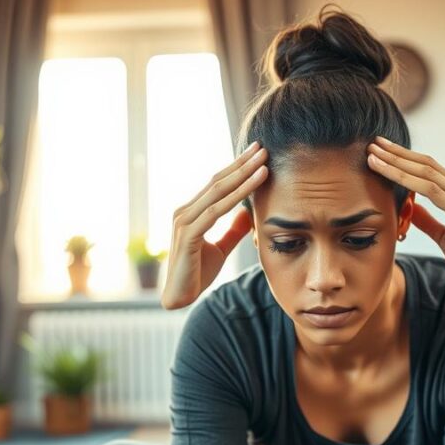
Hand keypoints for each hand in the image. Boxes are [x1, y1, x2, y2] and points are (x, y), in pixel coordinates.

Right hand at [161, 141, 268, 308]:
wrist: (180, 297)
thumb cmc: (197, 273)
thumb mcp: (221, 248)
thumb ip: (232, 230)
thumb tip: (246, 213)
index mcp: (192, 212)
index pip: (217, 184)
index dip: (237, 168)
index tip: (257, 154)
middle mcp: (185, 212)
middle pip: (217, 181)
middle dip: (241, 163)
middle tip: (262, 147)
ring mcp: (184, 221)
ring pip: (218, 191)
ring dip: (243, 174)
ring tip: (263, 161)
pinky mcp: (188, 235)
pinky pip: (217, 210)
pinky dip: (238, 194)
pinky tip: (255, 182)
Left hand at [366, 136, 444, 290]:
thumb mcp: (442, 235)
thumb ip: (427, 219)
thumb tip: (410, 205)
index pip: (428, 168)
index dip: (404, 158)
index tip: (380, 150)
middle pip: (426, 164)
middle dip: (397, 154)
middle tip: (372, 143)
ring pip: (427, 174)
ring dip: (397, 164)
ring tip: (374, 156)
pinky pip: (433, 193)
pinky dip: (409, 182)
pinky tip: (392, 176)